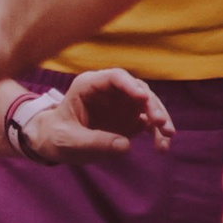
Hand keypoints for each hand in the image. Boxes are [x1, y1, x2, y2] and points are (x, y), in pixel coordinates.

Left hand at [13, 66, 173, 164]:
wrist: (55, 143)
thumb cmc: (57, 136)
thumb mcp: (70, 140)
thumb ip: (95, 142)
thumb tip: (125, 145)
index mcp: (89, 85)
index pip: (114, 77)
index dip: (130, 85)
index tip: (143, 98)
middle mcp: (109, 91)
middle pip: (136, 89)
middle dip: (151, 104)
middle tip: (160, 123)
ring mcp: (121, 104)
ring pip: (147, 104)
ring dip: (159, 118)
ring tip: (166, 137)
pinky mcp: (128, 119)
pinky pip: (148, 122)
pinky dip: (157, 132)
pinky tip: (162, 146)